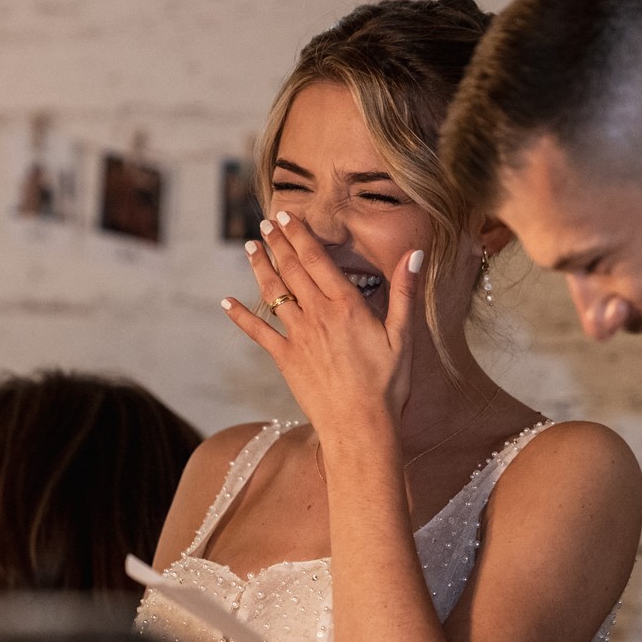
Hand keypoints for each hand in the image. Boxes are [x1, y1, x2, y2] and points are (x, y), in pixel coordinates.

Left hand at [221, 211, 423, 442]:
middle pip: (292, 270)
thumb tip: (416, 253)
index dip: (299, 234)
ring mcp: (298, 336)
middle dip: (277, 243)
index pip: (316, 259)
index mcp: (346, 305)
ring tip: (250, 248)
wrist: (360, 426)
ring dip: (260, 268)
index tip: (286, 216)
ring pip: (273, 293)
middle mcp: (318, 315)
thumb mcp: (403, 336)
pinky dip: (241, 317)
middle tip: (266, 223)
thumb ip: (406, 292)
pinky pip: (258, 333)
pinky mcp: (285, 359)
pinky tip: (226, 303)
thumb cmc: (387, 384)